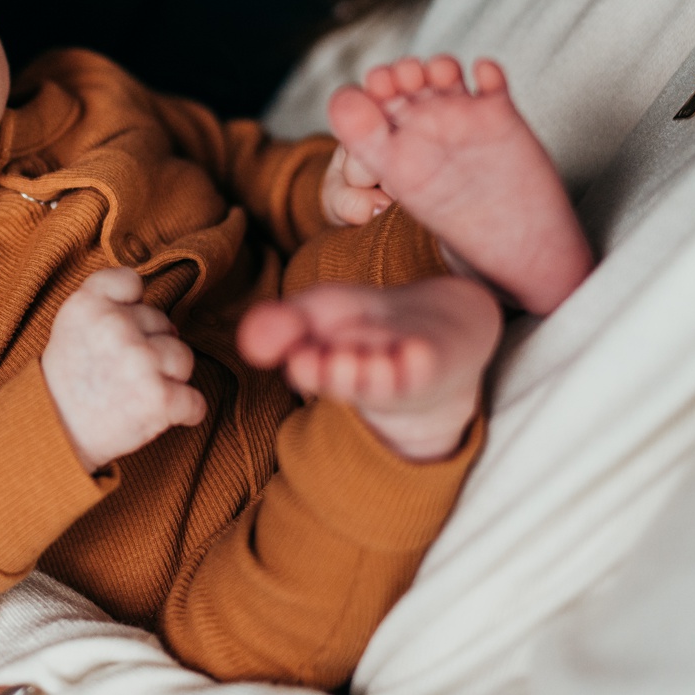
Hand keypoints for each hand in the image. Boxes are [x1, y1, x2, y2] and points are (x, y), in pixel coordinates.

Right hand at [42, 267, 206, 469]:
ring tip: (137, 393)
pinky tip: (157, 414)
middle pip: (163, 324)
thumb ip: (108, 299)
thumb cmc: (70, 378)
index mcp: (89, 303)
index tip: (115, 332)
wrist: (54, 433)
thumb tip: (166, 317)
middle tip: (120, 373)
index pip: (132, 282)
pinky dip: (184, 412)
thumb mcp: (72, 323)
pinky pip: (195, 401)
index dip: (130, 307)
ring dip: (169, 378)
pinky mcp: (159, 399)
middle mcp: (115, 326)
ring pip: (183, 359)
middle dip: (150, 348)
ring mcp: (140, 361)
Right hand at [239, 277, 499, 461]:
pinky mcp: (438, 360)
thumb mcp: (319, 316)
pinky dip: (419, 361)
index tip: (296, 358)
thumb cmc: (372, 327)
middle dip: (331, 372)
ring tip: (354, 361)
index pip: (308, 366)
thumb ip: (281, 324)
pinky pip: (427, 366)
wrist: (445, 333)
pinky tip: (413, 352)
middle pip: (345, 377)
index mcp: (327, 365)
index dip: (303, 364)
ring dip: (368, 372)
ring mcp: (402, 368)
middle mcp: (363, 374)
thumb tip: (250, 342)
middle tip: (314, 362)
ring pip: (384, 377)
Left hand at [324, 55, 590, 314]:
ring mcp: (463, 121)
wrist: (520, 245)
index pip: (373, 103)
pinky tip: (484, 75)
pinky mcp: (499, 117)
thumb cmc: (464, 227)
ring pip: (444, 76)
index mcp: (397, 148)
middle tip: (406, 78)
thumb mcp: (401, 180)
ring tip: (442, 75)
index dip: (373, 87)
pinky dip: (487, 71)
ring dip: (440, 66)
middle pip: (407, 83)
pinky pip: (489, 82)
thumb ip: (367, 141)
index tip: (378, 87)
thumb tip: (342, 98)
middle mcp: (426, 132)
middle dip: (403, 72)